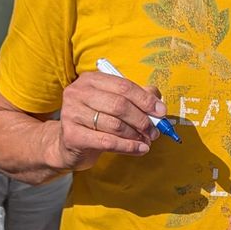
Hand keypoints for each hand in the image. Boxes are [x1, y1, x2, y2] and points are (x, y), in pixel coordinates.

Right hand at [49, 71, 167, 170]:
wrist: (69, 144)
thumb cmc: (96, 122)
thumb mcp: (114, 105)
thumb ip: (136, 99)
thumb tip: (158, 102)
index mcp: (91, 80)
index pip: (124, 86)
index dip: (146, 99)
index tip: (161, 112)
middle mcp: (78, 93)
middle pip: (120, 105)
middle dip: (142, 120)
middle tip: (155, 131)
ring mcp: (72, 113)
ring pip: (115, 125)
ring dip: (136, 135)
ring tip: (147, 141)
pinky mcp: (72, 135)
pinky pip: (107, 142)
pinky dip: (129, 147)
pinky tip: (140, 149)